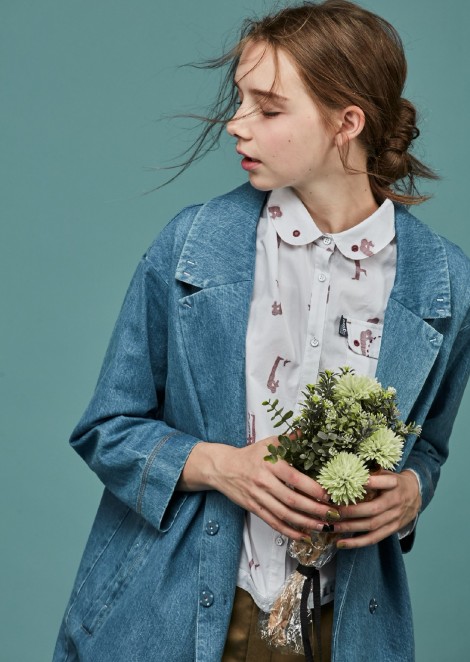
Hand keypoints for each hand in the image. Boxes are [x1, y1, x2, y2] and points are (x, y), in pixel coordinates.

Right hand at [178, 437, 339, 540]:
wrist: (223, 467)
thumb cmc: (250, 455)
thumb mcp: (269, 443)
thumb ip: (290, 440)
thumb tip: (310, 432)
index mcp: (270, 464)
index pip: (295, 479)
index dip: (313, 489)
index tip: (329, 495)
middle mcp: (264, 481)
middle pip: (292, 500)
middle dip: (315, 510)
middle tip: (332, 514)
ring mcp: (258, 496)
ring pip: (284, 514)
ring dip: (305, 523)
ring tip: (322, 527)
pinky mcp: (254, 507)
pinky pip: (273, 522)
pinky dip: (288, 531)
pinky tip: (302, 535)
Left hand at [332, 469, 420, 548]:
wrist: (415, 494)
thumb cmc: (394, 482)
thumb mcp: (387, 472)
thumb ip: (372, 473)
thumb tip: (347, 473)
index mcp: (394, 483)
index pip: (382, 482)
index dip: (368, 483)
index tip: (349, 482)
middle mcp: (395, 501)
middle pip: (373, 509)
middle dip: (351, 511)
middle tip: (332, 511)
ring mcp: (394, 517)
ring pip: (371, 526)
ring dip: (349, 527)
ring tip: (332, 527)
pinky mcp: (392, 529)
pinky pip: (374, 538)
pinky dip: (357, 543)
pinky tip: (341, 543)